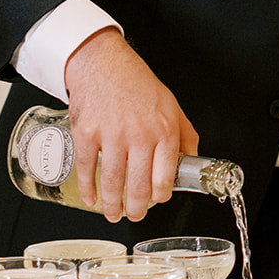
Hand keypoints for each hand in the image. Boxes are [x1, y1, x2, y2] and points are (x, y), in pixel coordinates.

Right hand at [63, 28, 197, 222]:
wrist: (103, 63)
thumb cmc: (137, 84)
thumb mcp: (172, 107)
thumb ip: (185, 135)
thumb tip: (192, 161)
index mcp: (164, 131)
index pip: (165, 177)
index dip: (161, 195)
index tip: (157, 200)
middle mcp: (140, 135)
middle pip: (138, 186)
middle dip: (137, 209)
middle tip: (135, 215)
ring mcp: (111, 136)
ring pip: (113, 183)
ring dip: (113, 205)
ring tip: (114, 213)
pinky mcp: (87, 134)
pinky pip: (87, 170)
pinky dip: (88, 190)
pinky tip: (92, 199)